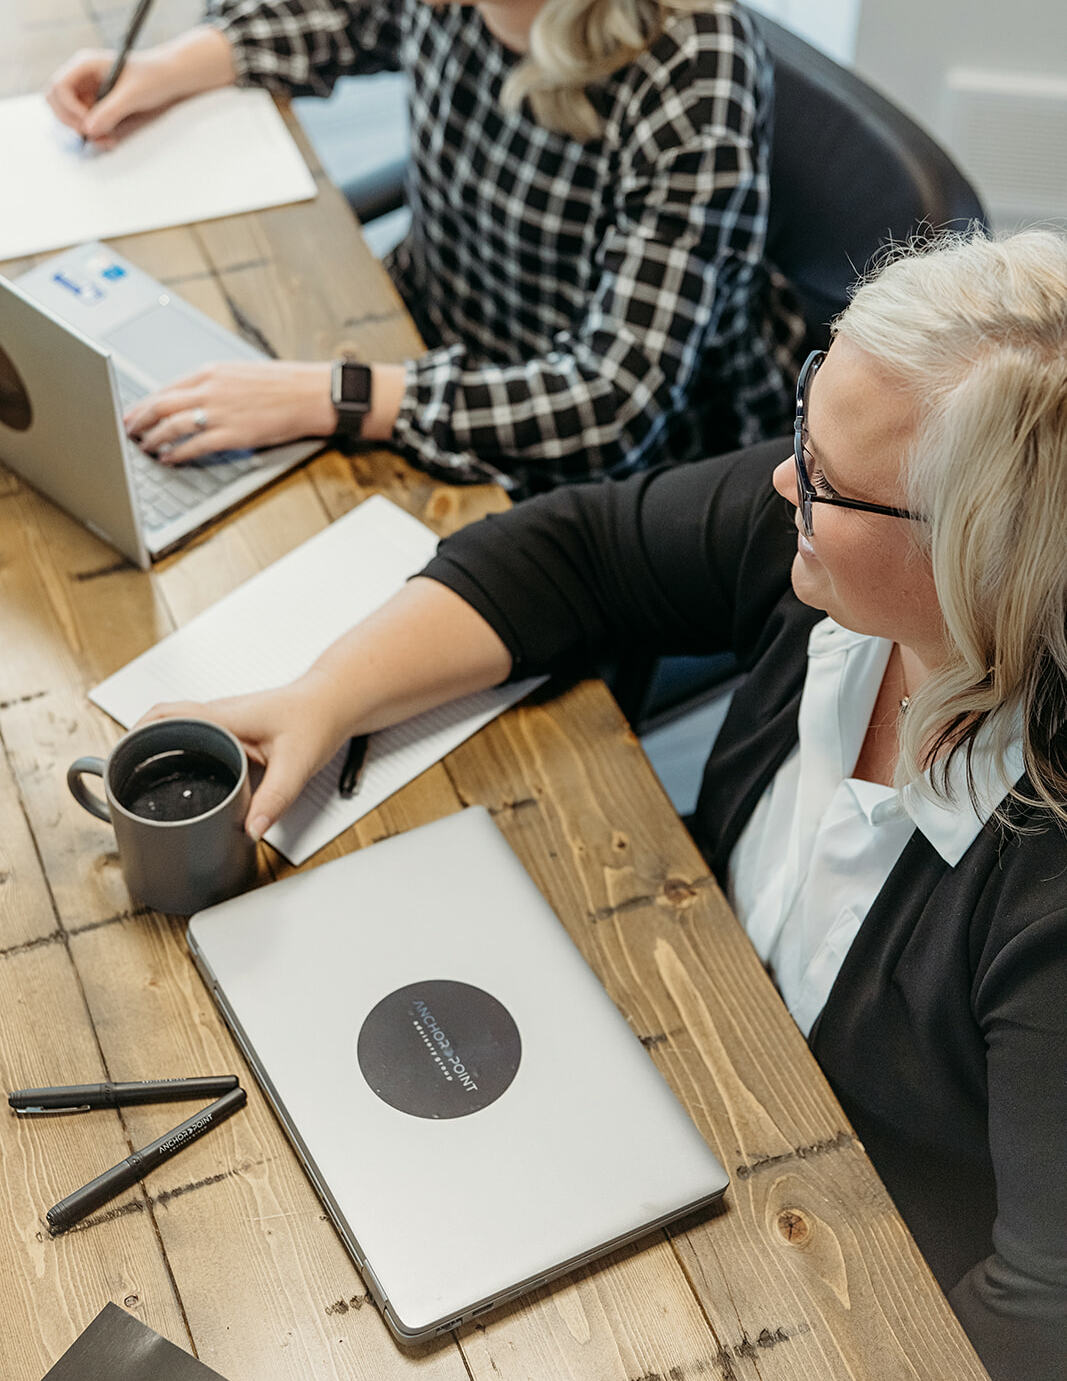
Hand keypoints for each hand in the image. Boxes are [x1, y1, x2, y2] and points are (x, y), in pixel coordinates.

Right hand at [45, 27, 236, 145]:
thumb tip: (89, 129)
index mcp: (85, 65)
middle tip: (93, 136)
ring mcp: (89, 92)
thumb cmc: (153, 78)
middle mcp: (82, 77)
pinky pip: (87, 123)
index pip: (59, 86)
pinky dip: (95, 134)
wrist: (170, 80)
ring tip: (107, 142)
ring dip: (84, 131)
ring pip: (71, 115)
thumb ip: (110, 111)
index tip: (87, 124)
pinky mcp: (98, 105)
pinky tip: (110, 140)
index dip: (68, 108)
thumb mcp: (132, 95)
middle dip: (71, 121)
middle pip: (57, 101)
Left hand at [125, 361, 335, 462]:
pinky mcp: (233, 434)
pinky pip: (195, 446)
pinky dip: (177, 454)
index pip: (167, 387)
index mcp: (212, 372)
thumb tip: (195, 396)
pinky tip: (169, 459)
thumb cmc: (284, 385)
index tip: (133, 412)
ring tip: (145, 447)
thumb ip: (215, 383)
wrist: (311, 394)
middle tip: (127, 431)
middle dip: (139, 419)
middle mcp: (210, 389)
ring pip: (172, 425)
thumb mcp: (242, 374)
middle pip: (161, 404)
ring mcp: (220, 412)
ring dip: (154, 438)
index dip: (145, 402)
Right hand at [136, 670, 349, 839]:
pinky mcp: (233, 728)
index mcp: (224, 717)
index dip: (135, 735)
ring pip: (177, 728)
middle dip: (137, 745)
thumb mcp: (296, 765)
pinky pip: (195, 735)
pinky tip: (183, 775)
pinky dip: (180, 750)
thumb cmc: (317, 719)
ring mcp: (224, 719)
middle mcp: (218, 713)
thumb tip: (250, 830)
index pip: (163, 717)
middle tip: (123, 776)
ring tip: (144, 779)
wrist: (335, 701)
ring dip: (158, 747)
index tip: (118, 760)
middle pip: (161, 722)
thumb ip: (273, 799)